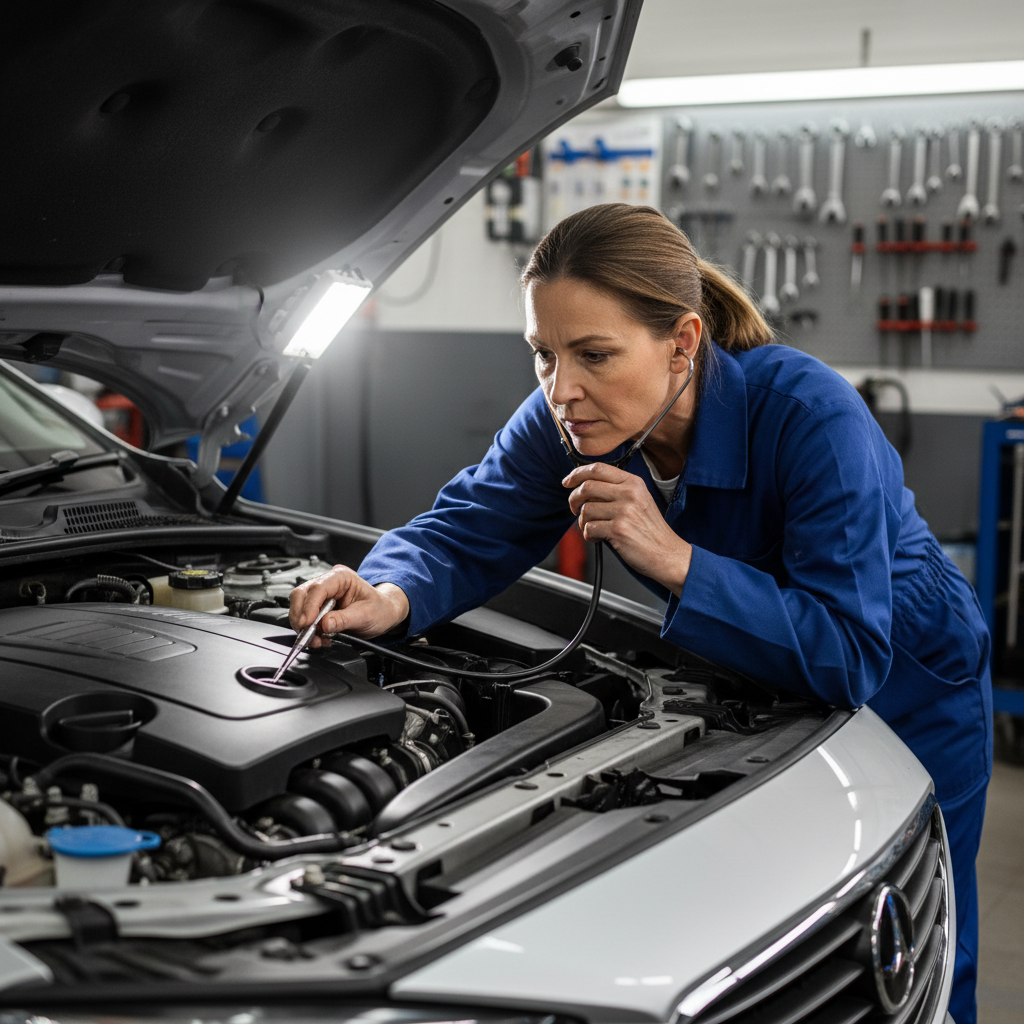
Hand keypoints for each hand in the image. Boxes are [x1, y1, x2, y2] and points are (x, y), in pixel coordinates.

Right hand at [288, 565, 409, 646]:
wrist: (383, 615)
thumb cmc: (379, 609)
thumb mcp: (366, 615)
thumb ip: (344, 620)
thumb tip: (324, 624)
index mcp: (341, 577)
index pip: (318, 588)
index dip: (309, 606)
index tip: (306, 623)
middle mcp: (328, 583)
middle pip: (301, 595)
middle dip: (301, 617)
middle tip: (307, 635)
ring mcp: (321, 596)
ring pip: (299, 607)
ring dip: (303, 626)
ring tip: (317, 640)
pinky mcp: (318, 609)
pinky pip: (304, 618)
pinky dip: (307, 630)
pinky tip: (319, 638)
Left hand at [564, 464, 691, 596]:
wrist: (666, 553)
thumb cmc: (650, 530)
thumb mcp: (639, 500)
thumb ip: (616, 490)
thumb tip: (584, 487)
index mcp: (633, 483)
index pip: (598, 469)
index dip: (577, 474)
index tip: (567, 481)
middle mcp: (629, 493)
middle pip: (586, 487)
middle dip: (574, 499)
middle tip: (575, 509)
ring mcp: (624, 511)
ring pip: (586, 510)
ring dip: (583, 522)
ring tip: (594, 528)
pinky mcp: (618, 529)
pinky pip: (589, 528)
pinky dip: (589, 535)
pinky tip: (599, 538)